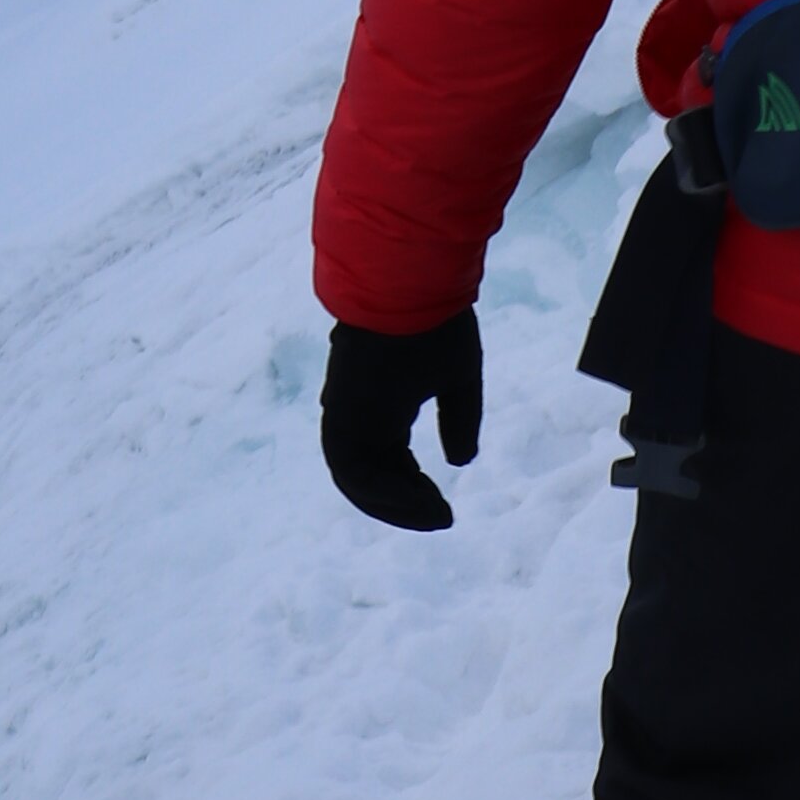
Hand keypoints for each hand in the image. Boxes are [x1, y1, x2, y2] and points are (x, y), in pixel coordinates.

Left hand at [322, 308, 484, 532]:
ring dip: (392, 504)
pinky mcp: (340, 411)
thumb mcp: (457, 377)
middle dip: (400, 505)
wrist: (407, 281)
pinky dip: (379, 490)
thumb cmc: (434, 322)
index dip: (409, 489)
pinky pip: (351, 467)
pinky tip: (418, 498)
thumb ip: (458, 419)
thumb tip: (459, 461)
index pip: (384, 463)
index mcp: (378, 406)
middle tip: (440, 518)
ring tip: (434, 514)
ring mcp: (344, 413)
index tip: (442, 506)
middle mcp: (354, 414)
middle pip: (366, 478)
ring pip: (355, 478)